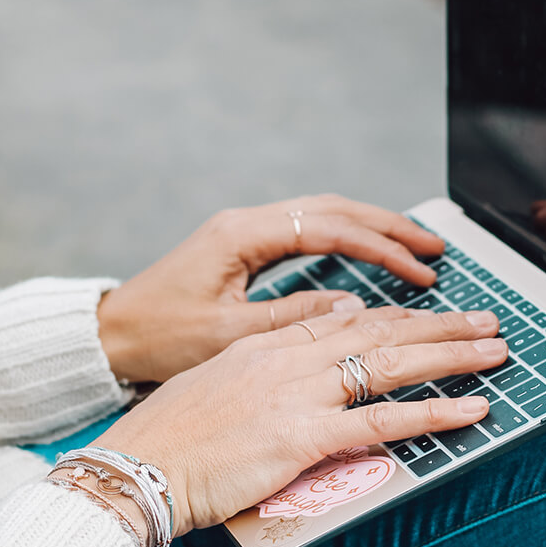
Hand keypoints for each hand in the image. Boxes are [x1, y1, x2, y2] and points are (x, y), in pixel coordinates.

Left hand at [97, 195, 443, 382]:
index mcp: (243, 235)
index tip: (421, 269)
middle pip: (333, 209)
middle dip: (388, 227)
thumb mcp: (228, 335)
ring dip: (370, 230)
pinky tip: (366, 254)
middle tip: (434, 247)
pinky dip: (344, 240)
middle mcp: (246, 222)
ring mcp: (244, 231)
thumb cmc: (158, 337)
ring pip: (322, 215)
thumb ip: (291, 318)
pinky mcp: (242, 248)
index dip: (381, 248)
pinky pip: (305, 231)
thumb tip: (349, 305)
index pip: (329, 228)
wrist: (111, 334)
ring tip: (414, 247)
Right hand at [97, 307, 506, 534]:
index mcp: (267, 344)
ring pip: (391, 363)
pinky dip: (433, 413)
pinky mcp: (302, 437)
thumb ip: (270, 359)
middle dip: (441, 325)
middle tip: (488, 322)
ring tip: (497, 352)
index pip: (349, 320)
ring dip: (452, 356)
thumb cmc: (172, 437)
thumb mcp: (219, 381)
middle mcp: (288, 359)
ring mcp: (296, 394)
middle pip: (381, 331)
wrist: (137, 468)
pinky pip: (381, 420)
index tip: (436, 316)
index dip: (401, 316)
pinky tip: (471, 410)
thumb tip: (318, 339)